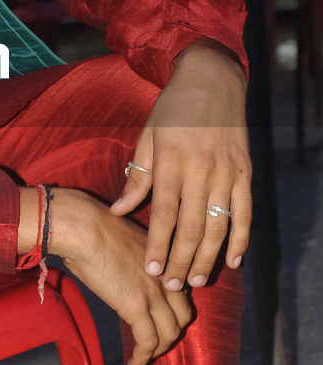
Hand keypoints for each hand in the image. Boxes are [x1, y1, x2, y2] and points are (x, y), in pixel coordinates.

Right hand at [36, 186, 192, 364]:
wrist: (83, 227)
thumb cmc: (93, 227)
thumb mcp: (126, 241)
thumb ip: (135, 260)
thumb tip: (123, 273)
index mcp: (165, 259)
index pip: (181, 293)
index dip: (173, 312)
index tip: (159, 322)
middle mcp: (167, 276)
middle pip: (182, 316)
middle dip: (170, 334)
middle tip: (154, 343)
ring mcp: (154, 292)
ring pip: (169, 333)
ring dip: (157, 351)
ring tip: (143, 359)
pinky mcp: (136, 306)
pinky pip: (148, 341)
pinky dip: (143, 357)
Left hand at [110, 40, 251, 290]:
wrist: (211, 80)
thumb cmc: (172, 110)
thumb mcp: (147, 137)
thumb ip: (137, 177)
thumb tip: (119, 211)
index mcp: (172, 162)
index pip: (164, 214)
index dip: (157, 246)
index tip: (149, 270)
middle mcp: (200, 170)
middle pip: (191, 227)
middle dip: (179, 260)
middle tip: (169, 285)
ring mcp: (226, 173)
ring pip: (218, 226)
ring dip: (207, 257)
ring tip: (195, 280)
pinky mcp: (245, 173)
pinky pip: (244, 213)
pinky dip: (241, 239)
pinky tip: (233, 261)